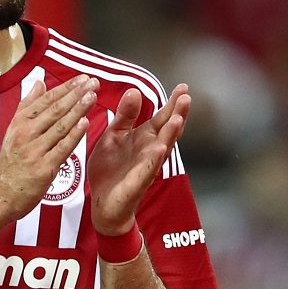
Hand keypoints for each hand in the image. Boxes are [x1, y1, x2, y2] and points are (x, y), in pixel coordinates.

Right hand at [0, 75, 98, 220]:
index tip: (82, 78)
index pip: (46, 100)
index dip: (66, 88)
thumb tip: (39, 83)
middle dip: (76, 94)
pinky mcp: (43, 168)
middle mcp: (26, 134)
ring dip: (78, 110)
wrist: (0, 195)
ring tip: (92, 96)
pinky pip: (62, 148)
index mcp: (20, 123)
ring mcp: (34, 150)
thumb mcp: (13, 130)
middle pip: (55, 109)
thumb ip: (27, 106)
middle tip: (92, 82)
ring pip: (60, 125)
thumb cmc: (10, 163)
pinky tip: (85, 123)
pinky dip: (74, 134)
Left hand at [88, 84, 190, 235]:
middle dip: (177, 115)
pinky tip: (161, 148)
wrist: (101, 201)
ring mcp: (146, 167)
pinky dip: (154, 159)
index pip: (162, 117)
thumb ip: (124, 115)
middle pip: (167, 130)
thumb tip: (134, 91)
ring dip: (170, 135)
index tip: (183, 87)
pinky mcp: (138, 182)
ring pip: (162, 149)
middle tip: (186, 98)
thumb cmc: (111, 168)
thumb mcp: (114, 135)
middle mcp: (150, 151)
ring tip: (177, 119)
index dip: (172, 103)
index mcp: (144, 138)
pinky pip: (148, 170)